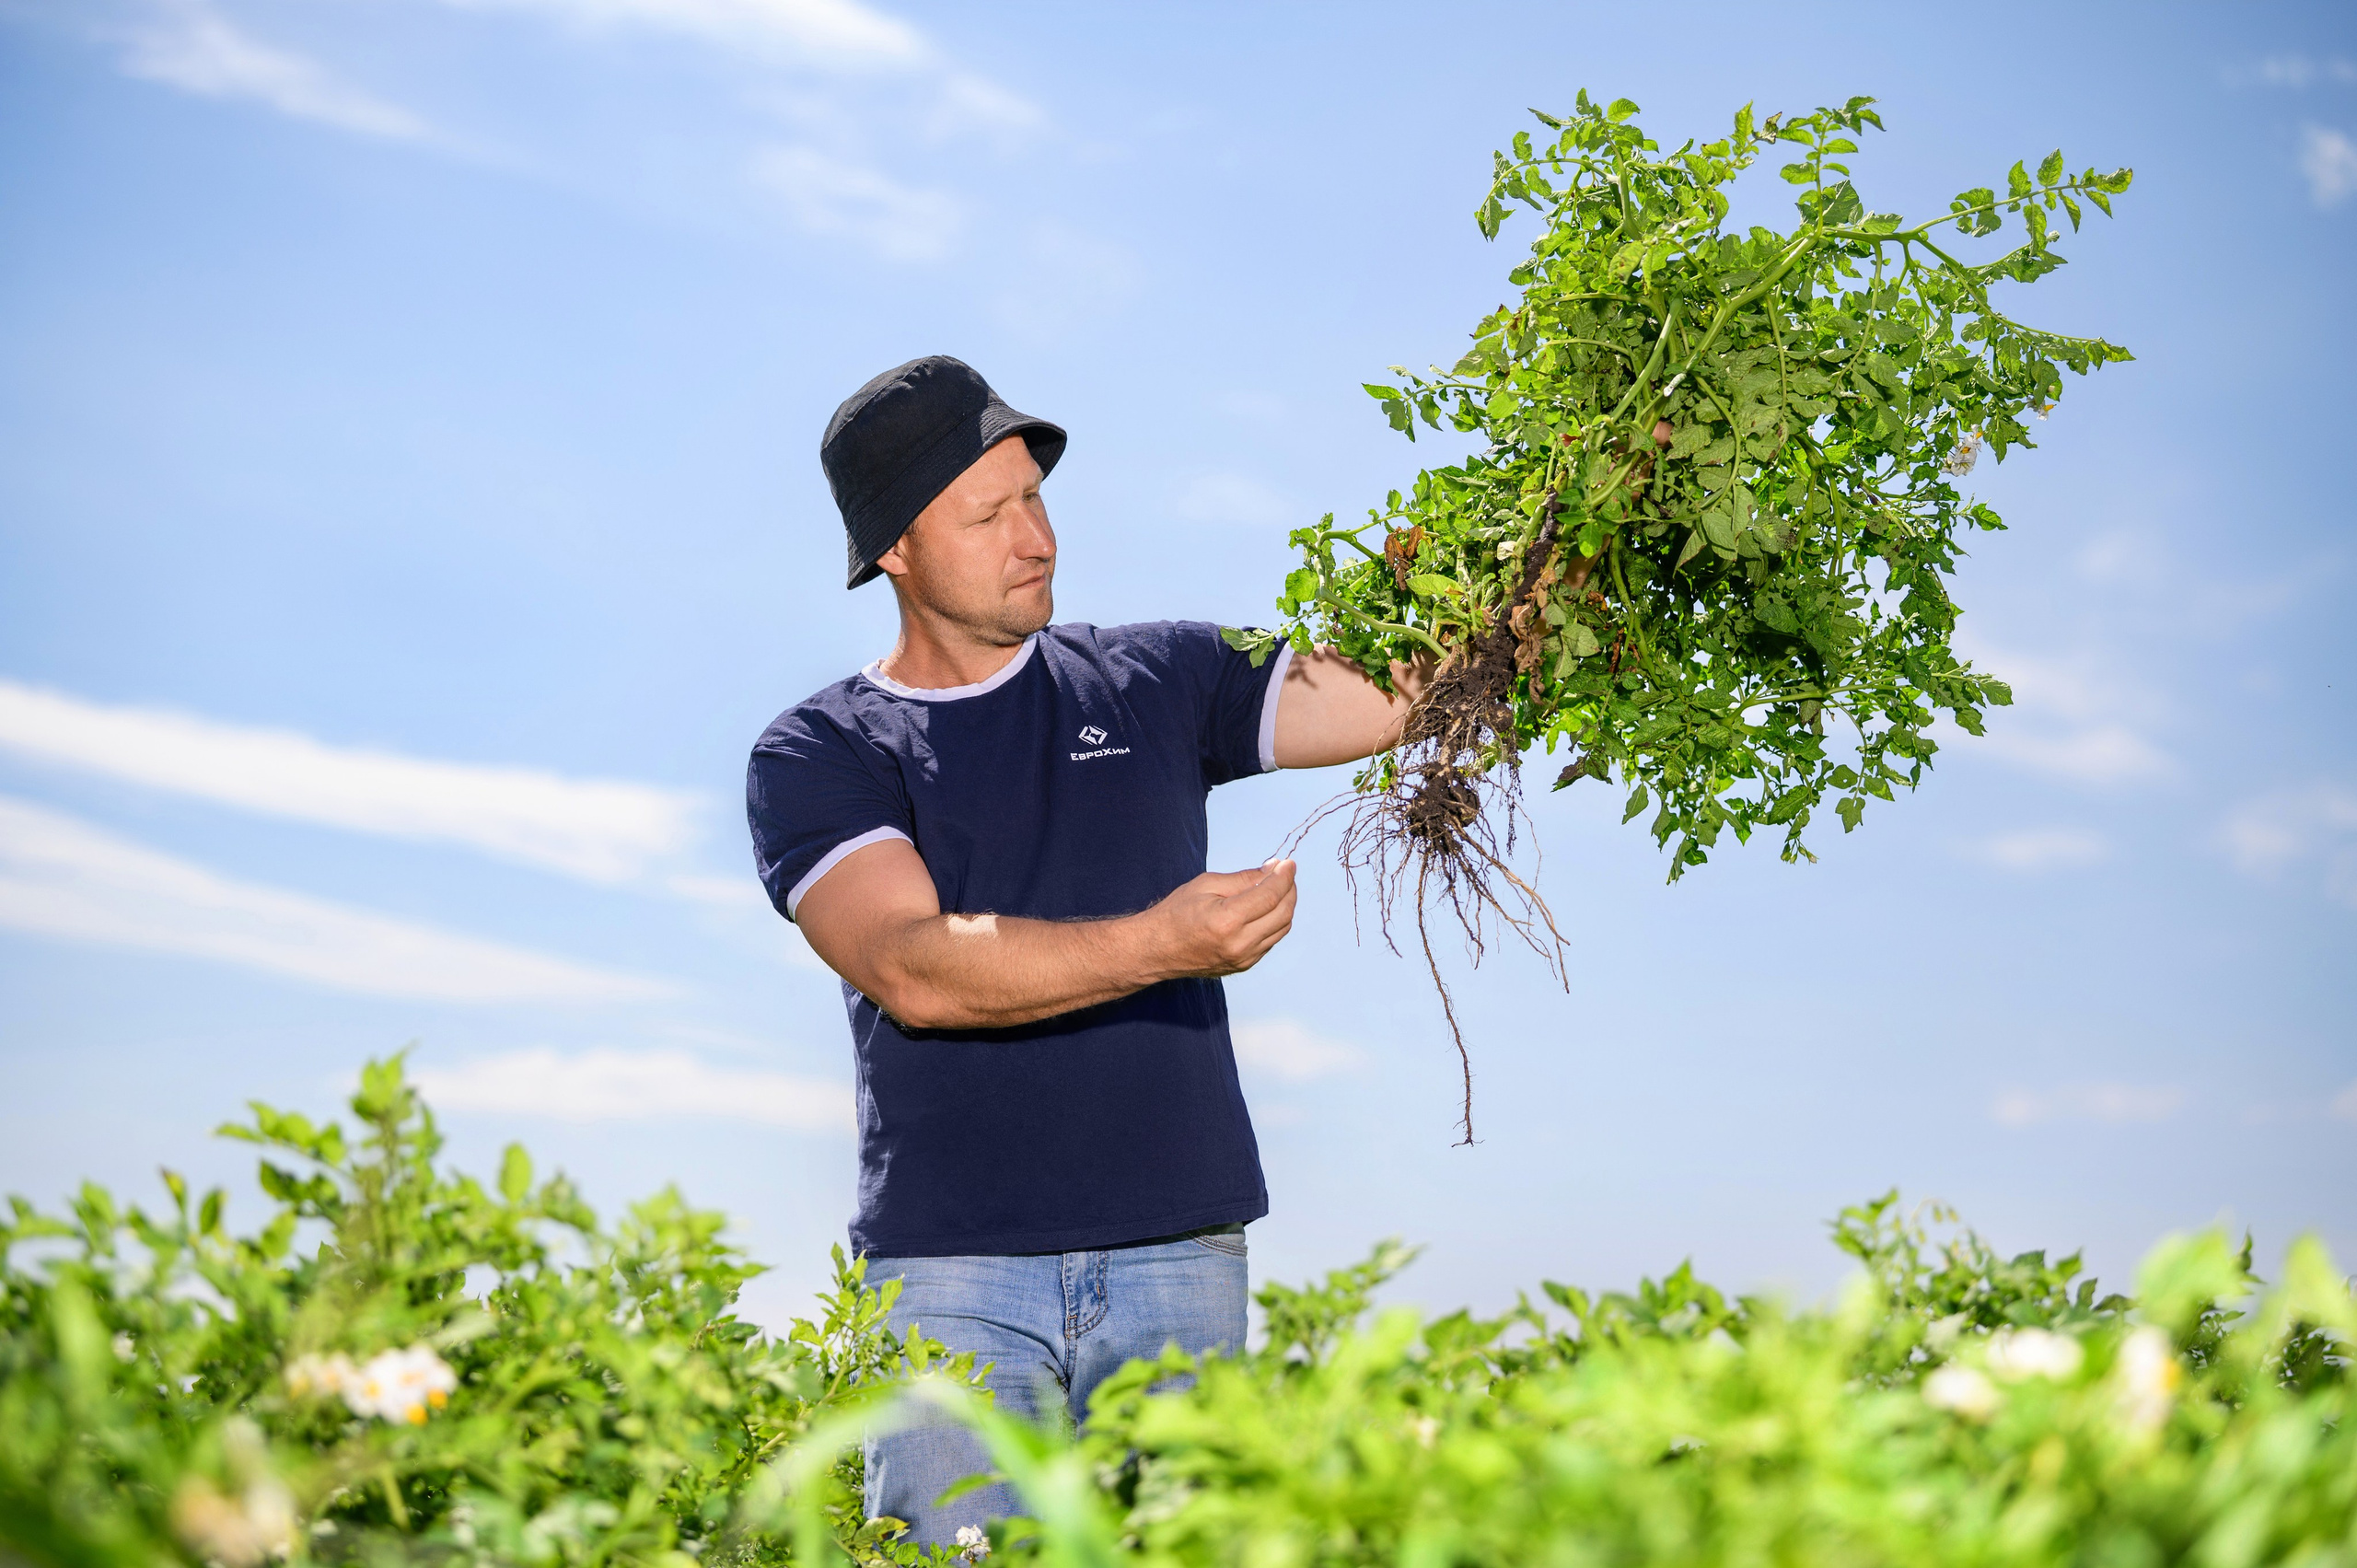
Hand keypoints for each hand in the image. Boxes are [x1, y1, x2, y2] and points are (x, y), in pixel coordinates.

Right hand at [1144, 859, 1297, 978]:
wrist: (1157, 949)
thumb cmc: (1176, 914)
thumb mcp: (1206, 885)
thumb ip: (1243, 878)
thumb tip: (1272, 870)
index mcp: (1227, 921)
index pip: (1270, 896)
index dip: (1284, 876)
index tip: (1288, 863)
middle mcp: (1239, 944)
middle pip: (1283, 913)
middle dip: (1289, 890)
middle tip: (1284, 873)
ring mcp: (1243, 959)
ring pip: (1282, 929)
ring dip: (1285, 906)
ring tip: (1275, 889)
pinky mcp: (1244, 965)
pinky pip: (1271, 940)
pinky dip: (1274, 921)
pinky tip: (1263, 908)